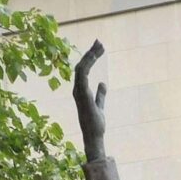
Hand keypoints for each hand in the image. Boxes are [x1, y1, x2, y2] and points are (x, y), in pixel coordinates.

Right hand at [72, 42, 108, 156]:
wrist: (94, 136)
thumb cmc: (96, 124)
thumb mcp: (99, 105)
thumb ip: (100, 94)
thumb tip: (103, 83)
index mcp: (80, 90)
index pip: (83, 70)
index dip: (90, 58)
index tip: (99, 48)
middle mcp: (77, 89)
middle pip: (81, 66)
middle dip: (90, 53)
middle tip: (100, 42)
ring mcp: (78, 91)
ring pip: (81, 68)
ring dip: (90, 56)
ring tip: (100, 46)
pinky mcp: (82, 95)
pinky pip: (82, 75)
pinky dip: (87, 64)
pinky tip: (94, 56)